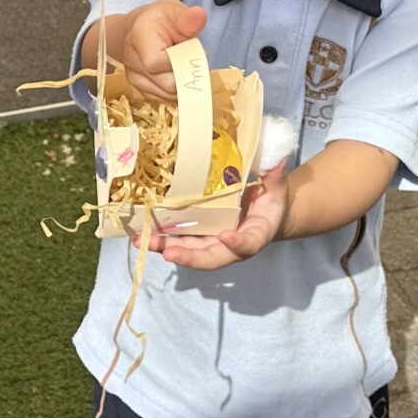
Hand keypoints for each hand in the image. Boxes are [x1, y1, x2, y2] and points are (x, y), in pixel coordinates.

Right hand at [119, 1, 207, 101]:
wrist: (140, 28)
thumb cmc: (160, 19)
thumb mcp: (175, 11)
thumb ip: (188, 18)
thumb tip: (199, 15)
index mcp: (139, 38)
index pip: (157, 63)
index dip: (179, 62)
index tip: (189, 49)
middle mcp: (131, 60)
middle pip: (166, 84)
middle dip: (185, 74)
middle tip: (190, 58)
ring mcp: (133, 77)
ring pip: (167, 94)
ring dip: (181, 82)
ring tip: (181, 63)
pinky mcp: (139, 89)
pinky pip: (164, 98)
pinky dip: (174, 88)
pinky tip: (175, 72)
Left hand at [135, 162, 289, 270]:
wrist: (262, 213)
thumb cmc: (270, 201)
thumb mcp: (276, 188)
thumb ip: (274, 176)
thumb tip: (277, 159)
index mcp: (255, 234)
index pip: (247, 244)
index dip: (238, 243)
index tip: (227, 236)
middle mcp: (230, 246)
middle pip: (210, 257)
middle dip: (189, 257)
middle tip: (169, 252)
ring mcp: (211, 242)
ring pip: (188, 250)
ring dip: (165, 247)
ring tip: (142, 240)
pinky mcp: (197, 236)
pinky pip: (178, 239)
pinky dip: (160, 237)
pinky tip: (140, 231)